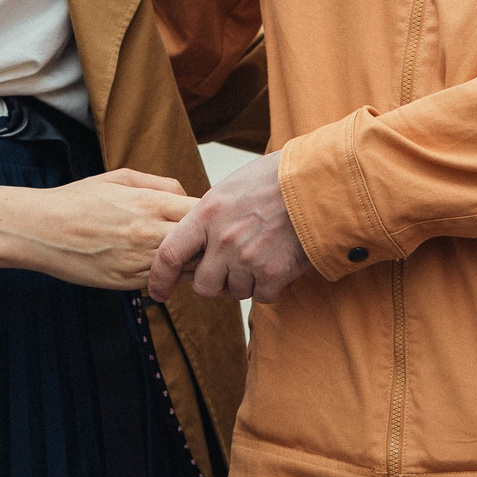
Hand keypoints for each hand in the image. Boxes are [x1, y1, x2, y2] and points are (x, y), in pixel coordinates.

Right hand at [0, 169, 194, 291]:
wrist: (40, 229)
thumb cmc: (76, 201)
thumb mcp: (119, 178)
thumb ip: (160, 185)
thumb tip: (186, 196)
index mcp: (149, 203)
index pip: (202, 214)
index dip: (209, 218)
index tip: (206, 218)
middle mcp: (149, 234)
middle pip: (201, 246)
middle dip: (206, 245)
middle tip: (204, 243)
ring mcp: (139, 262)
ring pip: (186, 270)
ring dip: (190, 264)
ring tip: (183, 256)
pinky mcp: (127, 283)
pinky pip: (161, 283)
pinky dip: (166, 277)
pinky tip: (157, 267)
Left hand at [148, 150, 315, 301]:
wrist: (319, 182)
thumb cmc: (276, 179)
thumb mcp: (230, 188)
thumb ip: (209, 216)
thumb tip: (196, 241)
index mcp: (207, 213)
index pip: (170, 254)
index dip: (160, 278)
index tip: (157, 292)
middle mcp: (224, 239)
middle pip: (203, 285)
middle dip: (214, 283)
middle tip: (230, 268)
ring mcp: (249, 258)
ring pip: (235, 292)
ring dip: (246, 282)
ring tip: (262, 254)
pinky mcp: (274, 273)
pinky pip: (261, 296)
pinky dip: (269, 287)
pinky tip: (278, 264)